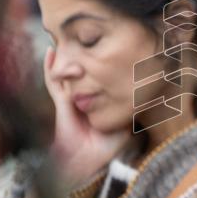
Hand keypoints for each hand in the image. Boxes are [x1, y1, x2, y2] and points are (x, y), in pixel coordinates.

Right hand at [44, 46, 128, 185]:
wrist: (90, 162)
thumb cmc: (107, 147)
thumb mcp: (125, 124)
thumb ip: (130, 108)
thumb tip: (146, 93)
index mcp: (95, 100)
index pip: (95, 77)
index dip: (97, 63)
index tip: (105, 46)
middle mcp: (81, 97)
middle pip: (78, 70)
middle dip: (77, 54)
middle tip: (80, 35)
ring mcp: (69, 98)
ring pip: (65, 73)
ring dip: (64, 56)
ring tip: (63, 39)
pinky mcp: (61, 102)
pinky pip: (53, 82)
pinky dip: (51, 67)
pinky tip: (51, 53)